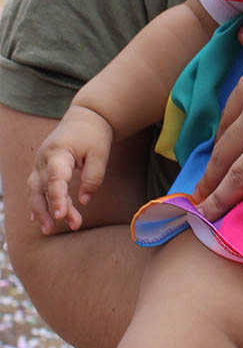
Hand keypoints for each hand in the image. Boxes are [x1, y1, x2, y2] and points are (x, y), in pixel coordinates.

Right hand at [27, 106, 113, 233]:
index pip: (55, 179)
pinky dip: (38, 203)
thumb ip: (93, 178)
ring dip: (41, 210)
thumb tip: (83, 201)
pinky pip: (36, 188)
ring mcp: (40, 164)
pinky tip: (41, 219)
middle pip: (41, 188)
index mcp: (58, 152)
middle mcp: (44, 159)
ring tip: (48, 229)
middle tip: (62, 227)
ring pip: (35, 191)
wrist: (85, 118)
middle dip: (48, 209)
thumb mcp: (100, 154)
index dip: (57, 198)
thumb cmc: (94, 135)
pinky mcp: (42, 168)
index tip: (61, 215)